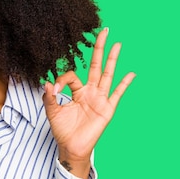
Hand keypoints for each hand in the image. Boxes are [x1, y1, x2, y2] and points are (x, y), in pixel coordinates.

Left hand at [42, 28, 134, 178]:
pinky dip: (124, 84)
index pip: (72, 76)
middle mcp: (90, 92)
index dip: (63, 79)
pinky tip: (132, 73)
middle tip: (102, 30)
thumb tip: (47, 83)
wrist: (71, 147)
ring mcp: (100, 99)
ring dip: (112, 59)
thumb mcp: (52, 112)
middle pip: (95, 66)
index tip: (54, 88)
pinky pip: (117, 94)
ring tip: (117, 43)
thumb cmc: (63, 130)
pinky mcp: (107, 109)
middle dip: (98, 48)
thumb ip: (49, 98)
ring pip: (107, 74)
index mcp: (77, 91)